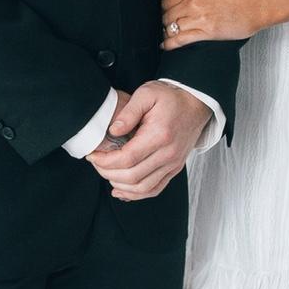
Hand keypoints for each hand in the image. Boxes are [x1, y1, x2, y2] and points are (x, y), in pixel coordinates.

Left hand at [86, 81, 209, 200]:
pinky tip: (121, 190)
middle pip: (132, 176)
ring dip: (120, 185)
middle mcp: (168, 154)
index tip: (92, 155)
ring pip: (142, 188)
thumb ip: (128, 112)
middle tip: (96, 163)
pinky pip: (155, 189)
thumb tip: (112, 131)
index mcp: (159, 135)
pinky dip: (136, 194)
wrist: (196, 104)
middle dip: (108, 173)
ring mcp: (173, 164)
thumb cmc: (171, 98)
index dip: (105, 161)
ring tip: (106, 173)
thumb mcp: (147, 94)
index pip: (127, 158)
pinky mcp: (175, 168)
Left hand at [161, 0, 269, 48]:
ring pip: (171, 27)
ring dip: (167, 31)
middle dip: (165, 19)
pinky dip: (170, 44)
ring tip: (167, 34)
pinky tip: (166, 45)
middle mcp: (192, 1)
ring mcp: (199, 17)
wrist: (259, 3)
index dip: (165, 6)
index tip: (168, 10)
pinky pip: (180, 39)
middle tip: (167, 23)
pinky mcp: (206, 32)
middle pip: (166, 13)